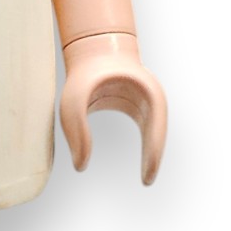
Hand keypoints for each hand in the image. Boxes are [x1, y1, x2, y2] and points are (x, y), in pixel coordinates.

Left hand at [58, 32, 166, 184]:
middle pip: (158, 135)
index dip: (152, 157)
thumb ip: (75, 133)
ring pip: (153, 136)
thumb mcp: (73, 101)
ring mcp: (146, 104)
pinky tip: (142, 169)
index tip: (146, 180)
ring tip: (146, 177)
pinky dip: (145, 151)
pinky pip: (146, 134)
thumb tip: (80, 167)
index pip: (154, 132)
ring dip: (151, 155)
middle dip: (154, 158)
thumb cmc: (83, 74)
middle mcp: (151, 100)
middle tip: (147, 181)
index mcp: (144, 94)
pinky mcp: (138, 109)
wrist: (94, 48)